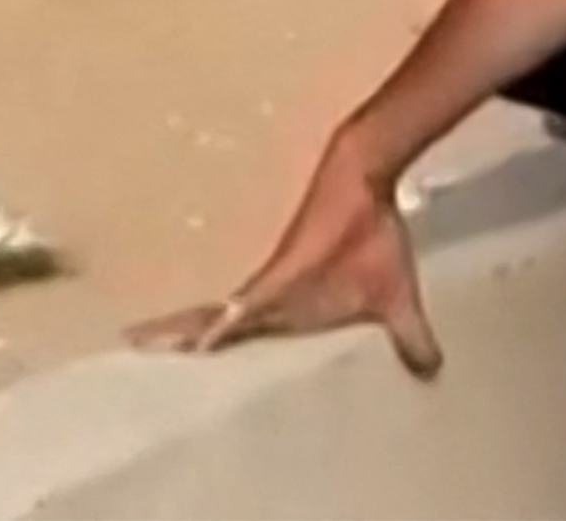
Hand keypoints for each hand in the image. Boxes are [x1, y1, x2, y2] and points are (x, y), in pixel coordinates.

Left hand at [130, 130, 440, 378]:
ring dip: (185, 338)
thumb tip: (433, 368)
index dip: (208, 361)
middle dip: (174, 347)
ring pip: (217, 321)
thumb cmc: (373, 236)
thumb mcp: (398, 302)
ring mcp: (271, 289)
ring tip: (145, 351)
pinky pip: (248, 306)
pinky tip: (202, 343)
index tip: (172, 383)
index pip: (239, 343)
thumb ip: (408, 337)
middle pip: (212, 332)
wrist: (366, 182)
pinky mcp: (280, 274)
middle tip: (132, 358)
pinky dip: (225, 326)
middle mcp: (270, 303)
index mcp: (289, 314)